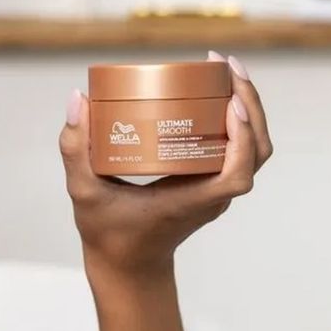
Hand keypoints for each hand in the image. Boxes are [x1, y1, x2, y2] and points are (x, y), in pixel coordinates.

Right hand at [59, 54, 272, 280]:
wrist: (127, 266)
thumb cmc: (108, 233)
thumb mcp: (82, 190)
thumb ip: (74, 147)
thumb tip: (77, 98)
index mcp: (189, 202)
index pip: (237, 174)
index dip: (244, 138)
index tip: (231, 104)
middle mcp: (212, 197)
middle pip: (256, 153)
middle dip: (251, 105)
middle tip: (225, 64)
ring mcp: (216, 192)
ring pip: (253, 151)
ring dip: (249, 110)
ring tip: (226, 72)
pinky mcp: (211, 185)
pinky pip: (239, 152)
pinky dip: (239, 121)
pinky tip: (217, 94)